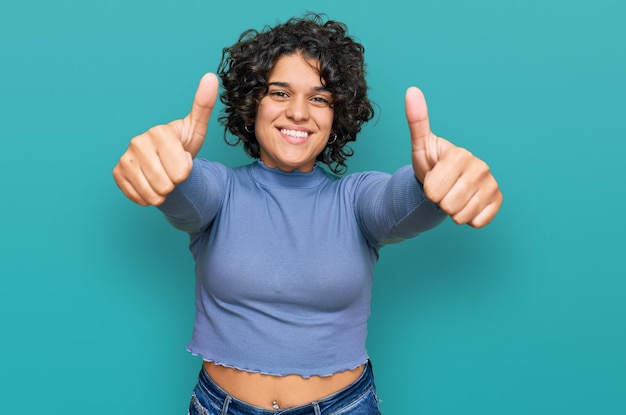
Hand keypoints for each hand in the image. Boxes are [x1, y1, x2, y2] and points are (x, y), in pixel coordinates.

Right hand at [112, 73, 218, 205]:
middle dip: (174, 184)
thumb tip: (211, 77)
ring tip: (163, 178)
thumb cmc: (183, 145)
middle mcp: (138, 142)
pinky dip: (147, 197)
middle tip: (172, 171)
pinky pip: (138, 197)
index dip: (186, 171)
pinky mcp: (117, 173)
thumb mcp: (196, 129)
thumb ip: (203, 105)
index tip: (183, 160)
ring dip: (162, 193)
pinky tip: (150, 184)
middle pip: (166, 184)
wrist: (165, 161)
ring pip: (152, 194)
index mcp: (159, 132)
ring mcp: (125, 158)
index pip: (182, 171)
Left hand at [405, 87, 502, 227]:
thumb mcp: (421, 145)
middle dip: (440, 202)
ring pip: (461, 216)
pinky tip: (466, 203)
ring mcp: (491, 183)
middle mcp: (480, 167)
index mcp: (460, 155)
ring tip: (453, 195)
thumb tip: (411, 91)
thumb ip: (417, 121)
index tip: (434, 178)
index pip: (433, 192)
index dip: (429, 190)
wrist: (445, 181)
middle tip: (443, 189)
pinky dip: (468, 219)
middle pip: (448, 206)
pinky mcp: (498, 199)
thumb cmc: (431, 164)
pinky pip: (478, 222)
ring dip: (453, 211)